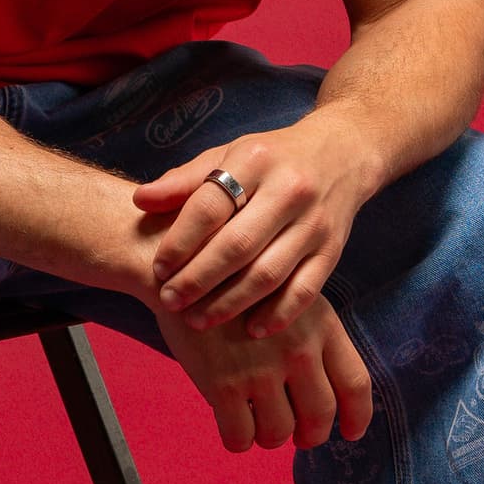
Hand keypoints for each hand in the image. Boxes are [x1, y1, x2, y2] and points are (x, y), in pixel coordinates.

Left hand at [132, 112, 382, 336]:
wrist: (343, 153)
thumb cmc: (272, 158)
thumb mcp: (229, 155)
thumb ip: (186, 180)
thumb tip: (140, 200)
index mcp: (256, 160)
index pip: (210, 206)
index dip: (180, 241)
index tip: (158, 268)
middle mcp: (289, 190)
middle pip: (238, 245)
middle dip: (198, 279)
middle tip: (170, 301)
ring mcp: (314, 223)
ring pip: (269, 273)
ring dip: (230, 302)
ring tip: (197, 319)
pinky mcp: (333, 250)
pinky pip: (306, 289)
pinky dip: (279, 314)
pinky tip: (252, 329)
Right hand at [156, 290, 372, 454]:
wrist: (183, 271)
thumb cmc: (237, 283)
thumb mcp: (289, 294)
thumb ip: (312, 334)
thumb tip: (326, 386)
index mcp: (321, 325)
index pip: (355, 383)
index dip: (357, 416)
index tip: (350, 433)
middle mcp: (299, 350)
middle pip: (320, 415)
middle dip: (310, 435)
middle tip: (299, 436)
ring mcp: (261, 370)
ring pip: (279, 432)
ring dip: (270, 436)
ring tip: (259, 424)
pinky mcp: (223, 385)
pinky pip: (240, 436)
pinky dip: (239, 440)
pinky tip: (233, 426)